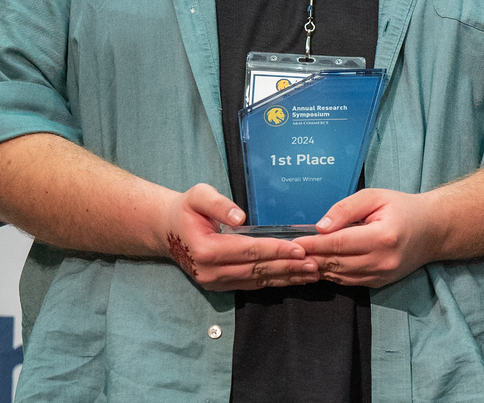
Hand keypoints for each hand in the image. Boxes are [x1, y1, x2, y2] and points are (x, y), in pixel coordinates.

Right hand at [158, 183, 320, 290]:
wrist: (167, 232)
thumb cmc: (186, 210)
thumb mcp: (198, 196)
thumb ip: (218, 204)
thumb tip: (240, 216)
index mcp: (206, 250)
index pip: (249, 250)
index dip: (276, 250)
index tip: (300, 249)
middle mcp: (211, 271)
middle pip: (257, 269)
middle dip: (288, 267)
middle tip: (316, 264)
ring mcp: (215, 282)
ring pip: (257, 281)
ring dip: (285, 278)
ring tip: (312, 274)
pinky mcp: (221, 286)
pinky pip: (251, 286)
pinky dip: (274, 282)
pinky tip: (293, 279)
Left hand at [294, 188, 447, 287]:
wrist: (432, 230)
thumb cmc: (402, 208)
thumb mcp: (375, 197)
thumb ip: (346, 209)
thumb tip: (320, 227)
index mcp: (382, 236)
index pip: (339, 243)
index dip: (314, 244)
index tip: (294, 243)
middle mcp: (382, 260)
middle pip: (336, 262)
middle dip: (311, 257)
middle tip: (290, 253)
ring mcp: (382, 275)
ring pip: (340, 276)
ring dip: (319, 268)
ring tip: (301, 260)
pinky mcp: (380, 283)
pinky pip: (349, 281)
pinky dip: (332, 274)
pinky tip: (321, 265)